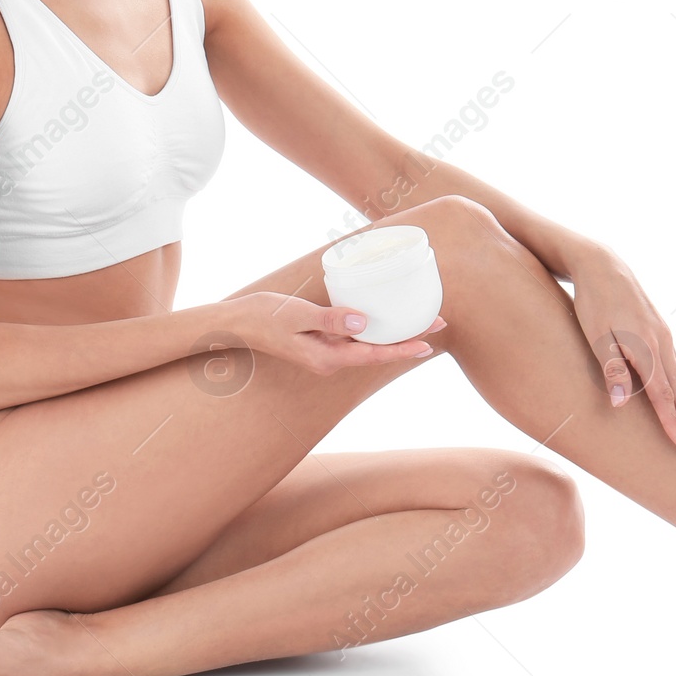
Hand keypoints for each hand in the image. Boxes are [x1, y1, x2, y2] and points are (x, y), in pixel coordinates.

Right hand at [230, 292, 445, 374]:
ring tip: (422, 319)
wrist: (235, 324)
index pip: (374, 355)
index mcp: (326, 358)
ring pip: (368, 345)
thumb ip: (329, 319)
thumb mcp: (296, 315)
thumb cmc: (263, 317)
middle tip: (439, 321)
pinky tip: (387, 318)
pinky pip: (355, 338)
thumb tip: (362, 322)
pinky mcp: (321, 343)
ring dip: (395, 334)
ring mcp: (326, 353)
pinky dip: (375, 329)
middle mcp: (330, 360)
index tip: (429, 341)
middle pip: (378, 351)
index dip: (403, 348)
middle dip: (409, 338)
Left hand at [567, 248, 675, 454]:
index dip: (671, 422)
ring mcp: (664, 337)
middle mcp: (662, 343)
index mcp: (647, 347)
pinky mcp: (661, 332)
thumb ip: (611, 368)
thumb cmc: (593, 302)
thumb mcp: (596, 335)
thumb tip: (622, 404)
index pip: (662, 394)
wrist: (602, 264)